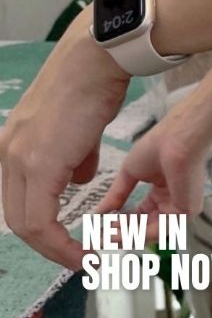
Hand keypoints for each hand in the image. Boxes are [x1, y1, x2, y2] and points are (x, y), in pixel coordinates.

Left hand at [0, 10, 129, 268]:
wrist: (97, 60)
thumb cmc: (94, 85)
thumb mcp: (78, 129)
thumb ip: (74, 157)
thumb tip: (77, 178)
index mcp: (14, 146)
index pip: (19, 201)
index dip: (44, 231)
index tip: (71, 246)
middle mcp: (8, 154)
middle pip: (16, 219)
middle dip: (48, 246)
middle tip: (76, 257)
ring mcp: (19, 157)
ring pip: (25, 223)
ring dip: (54, 247)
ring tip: (82, 254)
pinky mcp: (37, 162)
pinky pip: (41, 217)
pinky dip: (60, 239)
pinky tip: (83, 244)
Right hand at [95, 98, 209, 240]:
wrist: (174, 140)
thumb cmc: (156, 148)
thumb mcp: (129, 173)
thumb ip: (116, 195)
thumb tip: (98, 213)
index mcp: (163, 191)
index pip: (142, 214)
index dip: (122, 223)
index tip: (102, 228)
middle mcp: (173, 202)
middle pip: (145, 226)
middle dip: (122, 232)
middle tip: (100, 236)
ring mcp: (181, 209)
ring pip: (151, 231)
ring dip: (127, 236)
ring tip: (105, 237)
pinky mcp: (186, 213)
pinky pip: (160, 229)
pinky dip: (137, 234)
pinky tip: (118, 233)